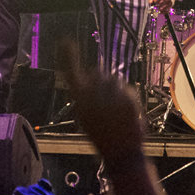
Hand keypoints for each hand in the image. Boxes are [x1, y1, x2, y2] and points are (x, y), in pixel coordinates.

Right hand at [58, 42, 144, 165]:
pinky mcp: (129, 96)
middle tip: (106, 98)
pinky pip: (128, 88)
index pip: (71, 73)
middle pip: (97, 72)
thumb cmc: (102, 136)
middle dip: (101, 80)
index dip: (67, 57)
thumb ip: (87, 95)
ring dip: (116, 89)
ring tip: (116, 110)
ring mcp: (113, 94)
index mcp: (80, 100)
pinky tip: (127, 113)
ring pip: (115, 79)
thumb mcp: (86, 116)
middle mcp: (95, 94)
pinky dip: (128, 97)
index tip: (65, 42)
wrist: (121, 152)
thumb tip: (94, 74)